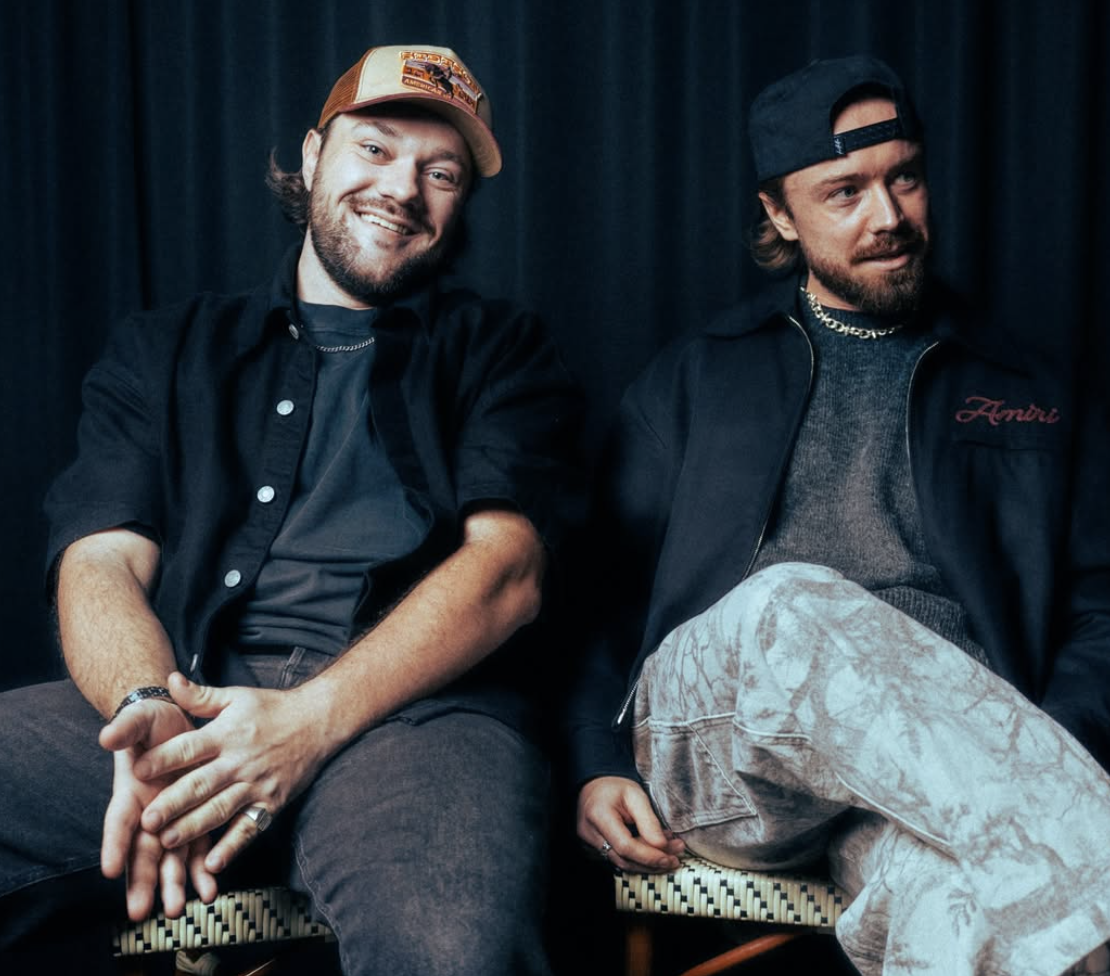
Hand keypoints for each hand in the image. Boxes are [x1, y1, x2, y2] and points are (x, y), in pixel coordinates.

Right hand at [99, 699, 217, 919]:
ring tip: (177, 909)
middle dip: (141, 881)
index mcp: (131, 792)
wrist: (178, 722)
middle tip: (139, 911)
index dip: (114, 844)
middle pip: (141, 851)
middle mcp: (148, 813)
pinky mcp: (195, 820)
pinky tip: (210, 890)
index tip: (110, 869)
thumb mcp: (140, 720)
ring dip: (172, 884)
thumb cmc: (153, 723)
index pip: (119, 822)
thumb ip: (126, 729)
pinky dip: (203, 869)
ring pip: (170, 858)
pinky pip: (198, 849)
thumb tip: (108, 735)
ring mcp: (171, 820)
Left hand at [134, 672, 329, 874]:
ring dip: (194, 826)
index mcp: (227, 733)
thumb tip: (169, 681)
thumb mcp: (236, 697)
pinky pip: (249, 828)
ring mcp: (257, 785)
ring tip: (168, 841)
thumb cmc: (271, 709)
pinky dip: (232, 847)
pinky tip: (212, 864)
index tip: (138, 770)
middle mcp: (240, 760)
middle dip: (173, 803)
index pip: (190, 746)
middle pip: (202, 784)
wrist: (318, 722)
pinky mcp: (272, 804)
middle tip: (146, 820)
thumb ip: (200, 696)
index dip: (164, 758)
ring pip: (221, 809)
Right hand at [576, 775, 684, 872]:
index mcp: (599, 816)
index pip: (625, 846)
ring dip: (648, 863)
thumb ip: (648, 820)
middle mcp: (591, 833)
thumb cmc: (614, 787)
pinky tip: (654, 852)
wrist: (594, 787)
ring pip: (622, 863)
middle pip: (624, 859)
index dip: (649, 856)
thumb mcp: (635, 794)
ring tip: (670, 856)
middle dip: (652, 862)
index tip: (670, 858)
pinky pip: (619, 859)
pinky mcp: (595, 848)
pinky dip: (639, 859)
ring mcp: (590, 843)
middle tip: (675, 859)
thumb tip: (662, 846)